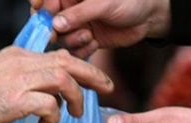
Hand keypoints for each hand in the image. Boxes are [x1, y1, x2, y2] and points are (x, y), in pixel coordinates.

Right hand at [0, 46, 112, 122]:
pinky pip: (49, 105)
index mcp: (19, 56)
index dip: (80, 66)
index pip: (58, 56)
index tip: (93, 79)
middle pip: (68, 62)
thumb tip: (45, 93)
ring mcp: (21, 80)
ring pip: (64, 81)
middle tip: (107, 88)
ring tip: (75, 114)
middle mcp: (23, 63)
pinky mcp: (18, 100)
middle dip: (92, 74)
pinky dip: (54, 117)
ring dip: (75, 99)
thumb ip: (22, 78)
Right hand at [30, 0, 170, 58]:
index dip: (42, 6)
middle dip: (54, 29)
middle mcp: (72, 8)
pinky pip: (74, 49)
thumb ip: (79, 13)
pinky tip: (93, 44)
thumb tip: (56, 23)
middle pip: (49, 21)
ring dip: (72, 40)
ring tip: (88, 36)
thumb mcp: (103, 3)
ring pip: (61, 38)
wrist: (149, 17)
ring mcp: (78, 25)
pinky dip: (82, 50)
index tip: (43, 12)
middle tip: (57, 35)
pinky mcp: (86, 40)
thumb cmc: (129, 1)